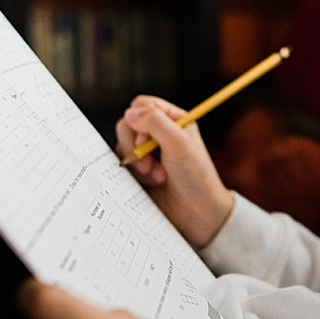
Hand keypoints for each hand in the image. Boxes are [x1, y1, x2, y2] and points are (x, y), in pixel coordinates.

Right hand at [116, 95, 234, 247]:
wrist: (198, 213)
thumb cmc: (196, 177)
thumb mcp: (179, 143)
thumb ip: (154, 122)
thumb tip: (129, 113)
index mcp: (174, 120)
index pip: (143, 105)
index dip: (140, 119)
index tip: (147, 139)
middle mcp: (159, 134)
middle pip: (127, 124)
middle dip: (134, 144)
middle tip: (150, 163)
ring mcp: (147, 154)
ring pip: (122, 146)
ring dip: (137, 163)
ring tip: (157, 177)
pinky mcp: (139, 172)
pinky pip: (122, 165)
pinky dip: (134, 174)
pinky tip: (151, 184)